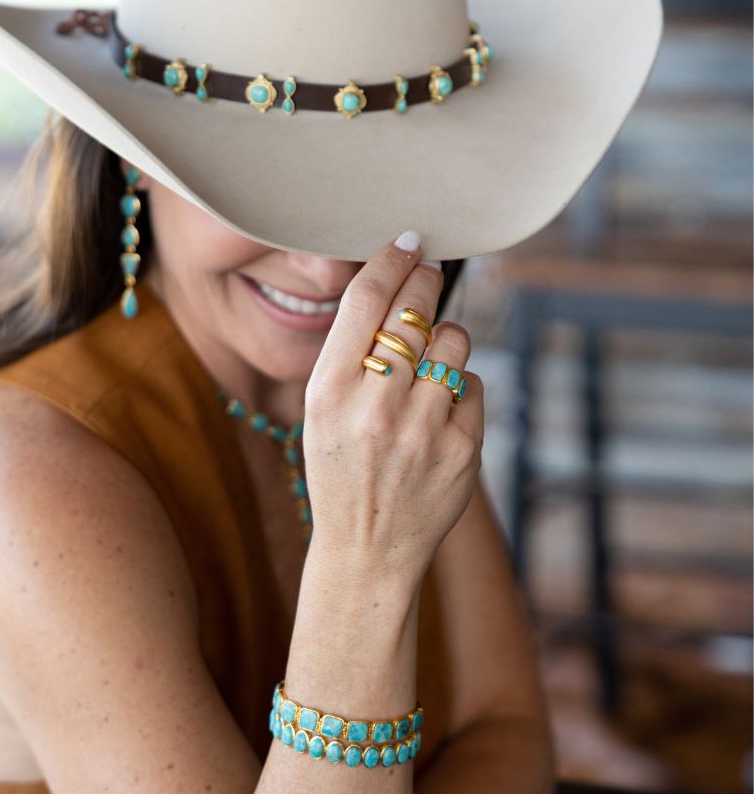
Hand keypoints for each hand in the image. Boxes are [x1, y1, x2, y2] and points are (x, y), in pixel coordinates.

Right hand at [303, 236, 482, 587]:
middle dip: (426, 281)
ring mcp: (424, 428)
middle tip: (429, 270)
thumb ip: (350, 354)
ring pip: (454, 341)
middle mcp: (376, 405)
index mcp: (329, 392)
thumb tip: (396, 286)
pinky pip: (473, 384)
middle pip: (415, 311)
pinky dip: (458, 390)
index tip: (409, 243)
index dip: (391, 260)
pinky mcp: (464, 448)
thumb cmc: (340, 471)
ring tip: (427, 367)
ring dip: (444, 341)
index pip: (366, 300)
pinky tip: (437, 415)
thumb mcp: (321, 413)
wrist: (367, 550)